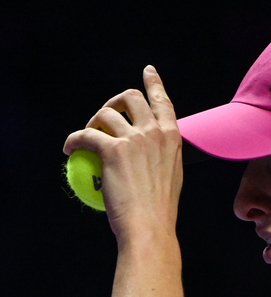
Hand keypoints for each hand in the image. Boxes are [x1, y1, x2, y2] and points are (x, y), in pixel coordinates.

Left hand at [63, 65, 182, 241]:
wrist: (150, 225)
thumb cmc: (160, 208)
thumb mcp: (172, 175)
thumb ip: (162, 155)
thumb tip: (148, 151)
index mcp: (173, 137)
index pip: (163, 101)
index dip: (154, 83)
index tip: (148, 71)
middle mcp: (155, 132)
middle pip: (130, 97)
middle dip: (114, 101)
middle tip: (104, 116)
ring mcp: (135, 138)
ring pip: (105, 113)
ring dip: (92, 122)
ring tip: (87, 139)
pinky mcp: (112, 149)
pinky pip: (85, 134)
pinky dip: (74, 140)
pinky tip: (70, 149)